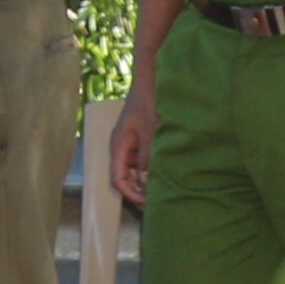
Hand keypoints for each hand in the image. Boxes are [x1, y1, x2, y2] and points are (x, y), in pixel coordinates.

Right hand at [109, 73, 159, 207]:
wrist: (153, 80)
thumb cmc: (149, 102)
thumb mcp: (151, 131)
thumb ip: (149, 156)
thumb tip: (150, 178)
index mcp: (119, 146)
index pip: (118, 178)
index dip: (130, 194)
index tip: (146, 203)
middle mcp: (123, 147)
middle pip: (126, 177)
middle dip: (139, 191)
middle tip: (158, 201)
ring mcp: (133, 144)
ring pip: (136, 171)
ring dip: (147, 181)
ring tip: (164, 190)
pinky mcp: (143, 140)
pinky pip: (144, 161)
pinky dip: (153, 170)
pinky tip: (167, 174)